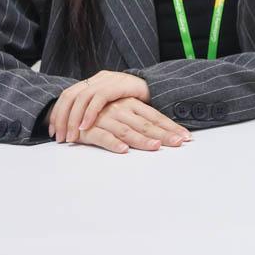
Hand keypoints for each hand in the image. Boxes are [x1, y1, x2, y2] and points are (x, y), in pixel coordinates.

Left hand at [49, 70, 149, 143]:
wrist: (159, 87)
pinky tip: (86, 126)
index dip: (58, 113)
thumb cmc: (136, 99)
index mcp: (94, 81)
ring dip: (73, 119)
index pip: (68, 95)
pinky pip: (98, 98)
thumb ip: (96, 109)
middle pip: (70, 96)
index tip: (54, 132)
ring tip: (72, 136)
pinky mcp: (118, 84)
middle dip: (62, 118)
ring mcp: (108, 79)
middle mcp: (98, 78)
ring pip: (81, 97)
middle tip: (60, 137)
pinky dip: (89, 113)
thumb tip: (74, 125)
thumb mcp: (112, 104)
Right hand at [65, 97, 191, 153]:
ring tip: (155, 146)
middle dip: (163, 134)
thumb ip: (140, 120)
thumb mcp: (123, 111)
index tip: (186, 137)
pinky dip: (113, 143)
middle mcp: (121, 109)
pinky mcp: (89, 129)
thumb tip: (163, 132)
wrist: (68, 108)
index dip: (171, 127)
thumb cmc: (101, 113)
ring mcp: (105, 118)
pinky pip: (102, 136)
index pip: (155, 117)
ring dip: (142, 140)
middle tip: (178, 143)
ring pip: (127, 130)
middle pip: (146, 124)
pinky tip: (124, 150)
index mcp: (131, 104)